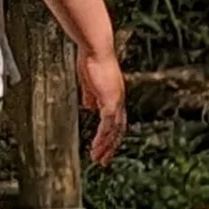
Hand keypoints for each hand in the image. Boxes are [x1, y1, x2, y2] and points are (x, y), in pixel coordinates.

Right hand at [79, 48, 126, 165]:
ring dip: (106, 146)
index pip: (116, 119)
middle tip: (104, 161)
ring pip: (114, 130)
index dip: (111, 134)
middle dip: (111, 146)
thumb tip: (90, 107)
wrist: (96, 48)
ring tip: (98, 159)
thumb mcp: (90, 82)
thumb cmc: (91, 60)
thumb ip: (91, 95)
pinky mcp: (110, 101)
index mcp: (114, 95)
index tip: (104, 146)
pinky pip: (107, 125)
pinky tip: (96, 147)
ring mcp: (116, 101)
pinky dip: (102, 138)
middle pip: (119, 129)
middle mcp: (119, 100)